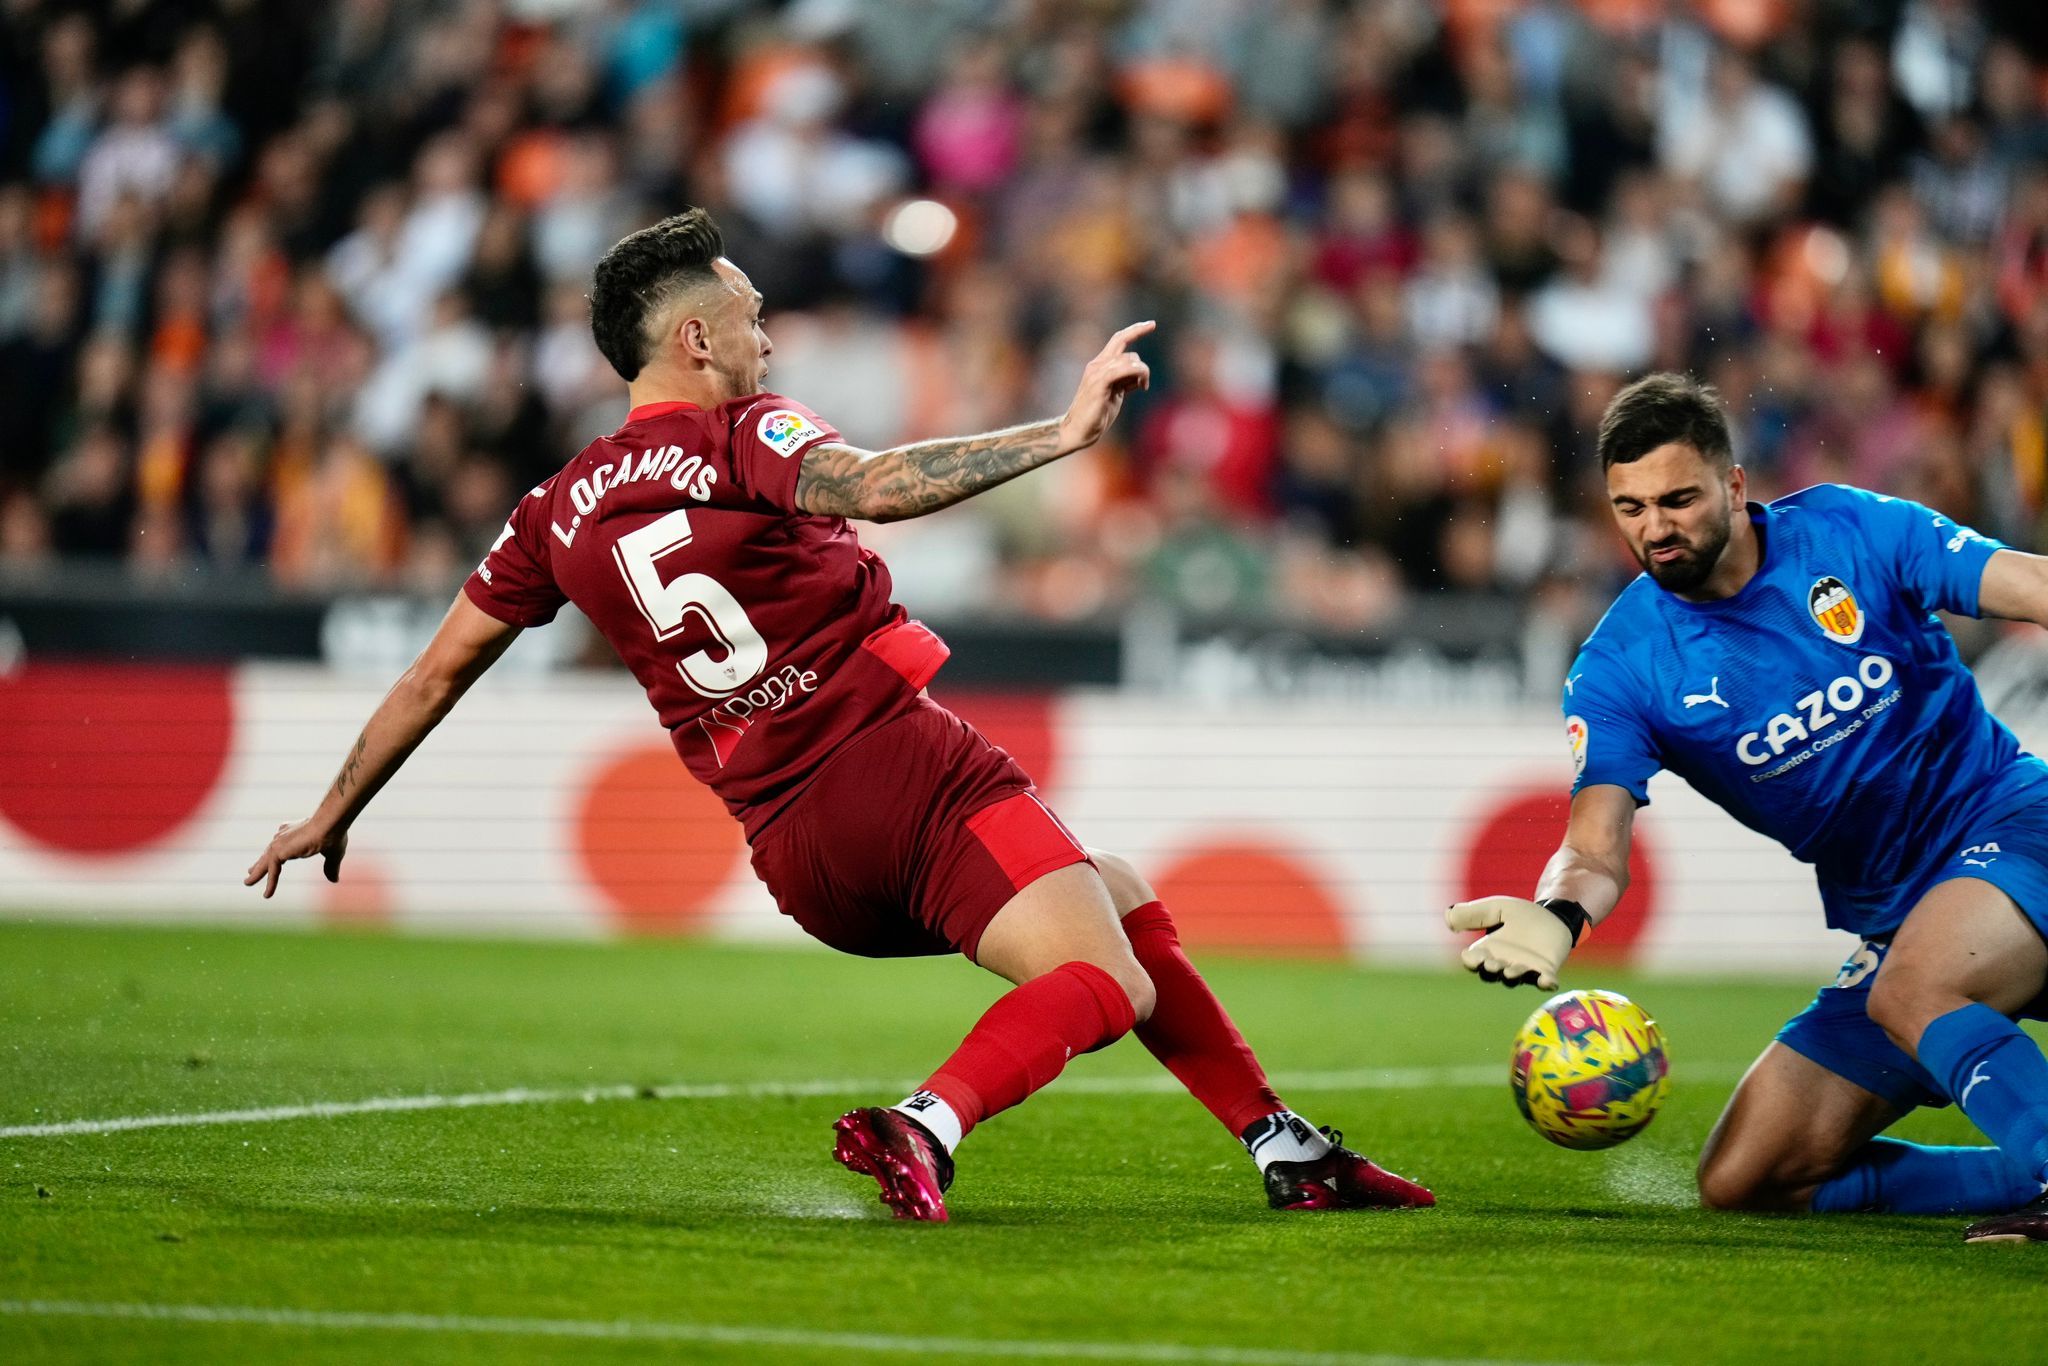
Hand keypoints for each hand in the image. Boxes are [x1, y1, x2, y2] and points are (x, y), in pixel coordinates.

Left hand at [244, 818, 348, 898]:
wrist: (328, 826)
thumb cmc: (333, 835)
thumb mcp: (332, 854)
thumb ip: (330, 867)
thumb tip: (334, 880)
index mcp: (294, 832)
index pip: (281, 844)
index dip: (275, 851)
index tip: (270, 857)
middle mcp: (283, 836)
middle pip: (269, 852)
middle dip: (260, 863)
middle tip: (250, 871)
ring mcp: (279, 843)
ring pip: (265, 862)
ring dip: (256, 874)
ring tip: (248, 882)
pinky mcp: (278, 852)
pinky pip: (271, 872)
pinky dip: (269, 883)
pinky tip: (267, 895)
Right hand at [1056, 320, 1153, 454]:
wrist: (1078, 430)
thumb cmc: (1097, 414)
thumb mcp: (1114, 393)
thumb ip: (1124, 380)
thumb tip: (1139, 375)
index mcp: (1099, 365)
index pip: (1117, 339)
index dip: (1135, 330)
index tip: (1151, 324)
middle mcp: (1097, 365)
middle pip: (1123, 344)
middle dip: (1139, 339)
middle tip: (1148, 352)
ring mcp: (1097, 373)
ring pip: (1128, 359)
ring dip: (1142, 372)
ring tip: (1142, 387)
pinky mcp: (1099, 384)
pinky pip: (1123, 370)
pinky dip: (1137, 374)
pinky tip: (1141, 386)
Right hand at [1445, 896, 1574, 989]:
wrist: (1552, 916)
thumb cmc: (1520, 914)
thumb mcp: (1496, 907)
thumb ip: (1474, 912)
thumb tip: (1448, 915)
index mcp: (1487, 950)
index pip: (1473, 960)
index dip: (1471, 961)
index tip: (1471, 956)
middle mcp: (1503, 963)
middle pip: (1491, 974)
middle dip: (1490, 970)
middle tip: (1492, 965)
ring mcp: (1525, 969)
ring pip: (1515, 979)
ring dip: (1512, 976)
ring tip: (1511, 971)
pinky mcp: (1546, 971)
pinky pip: (1545, 982)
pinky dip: (1545, 984)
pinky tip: (1547, 981)